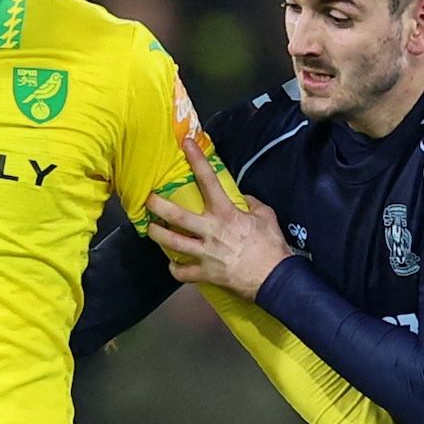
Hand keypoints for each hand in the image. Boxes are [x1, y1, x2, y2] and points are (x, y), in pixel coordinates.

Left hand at [143, 137, 292, 299]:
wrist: (275, 278)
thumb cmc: (272, 246)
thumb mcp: (266, 216)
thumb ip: (251, 202)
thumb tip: (240, 197)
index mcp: (226, 214)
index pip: (209, 181)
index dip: (196, 160)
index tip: (186, 145)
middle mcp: (211, 231)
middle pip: (177, 216)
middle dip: (158, 206)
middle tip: (148, 199)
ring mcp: (206, 253)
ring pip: (173, 243)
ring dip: (157, 234)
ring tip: (150, 228)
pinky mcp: (206, 273)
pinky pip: (183, 272)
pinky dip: (175, 269)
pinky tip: (173, 264)